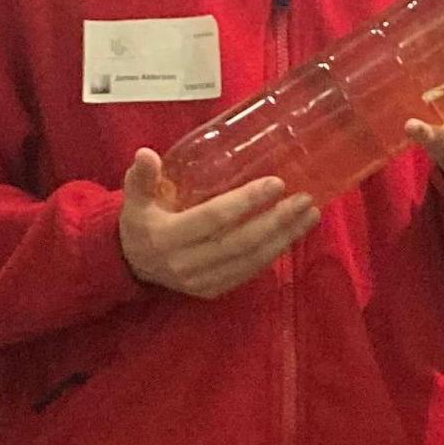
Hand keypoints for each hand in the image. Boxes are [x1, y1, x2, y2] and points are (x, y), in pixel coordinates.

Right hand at [119, 152, 320, 299]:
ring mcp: (201, 281)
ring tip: (310, 215)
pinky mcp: (213, 291)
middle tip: (305, 199)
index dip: (246, 202)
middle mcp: (185, 264)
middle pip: (240, 242)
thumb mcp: (134, 199)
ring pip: (250, 261)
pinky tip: (293, 234)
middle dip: (276, 221)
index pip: (214, 218)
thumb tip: (146, 153)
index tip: (276, 183)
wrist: (133, 266)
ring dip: (284, 238)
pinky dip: (274, 253)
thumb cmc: (140, 222)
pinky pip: (249, 273)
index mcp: (165, 237)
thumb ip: (141, 177)